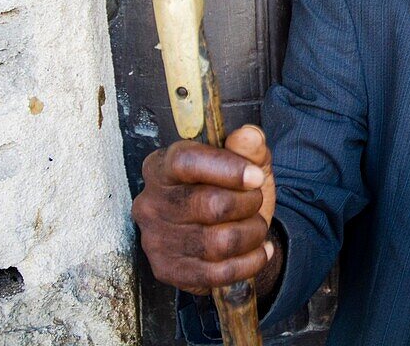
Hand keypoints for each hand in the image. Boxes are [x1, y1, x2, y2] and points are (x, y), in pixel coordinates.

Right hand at [132, 125, 276, 294]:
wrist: (224, 233)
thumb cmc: (231, 191)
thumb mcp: (245, 162)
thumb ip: (248, 147)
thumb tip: (249, 136)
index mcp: (162, 166)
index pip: (186, 162)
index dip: (227, 168)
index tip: (256, 176)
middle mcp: (150, 202)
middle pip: (210, 205)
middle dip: (249, 204)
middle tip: (256, 202)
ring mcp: (155, 239)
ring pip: (220, 242)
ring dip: (252, 234)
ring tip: (256, 227)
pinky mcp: (167, 270)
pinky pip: (218, 273)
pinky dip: (250, 262)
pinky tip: (258, 251)